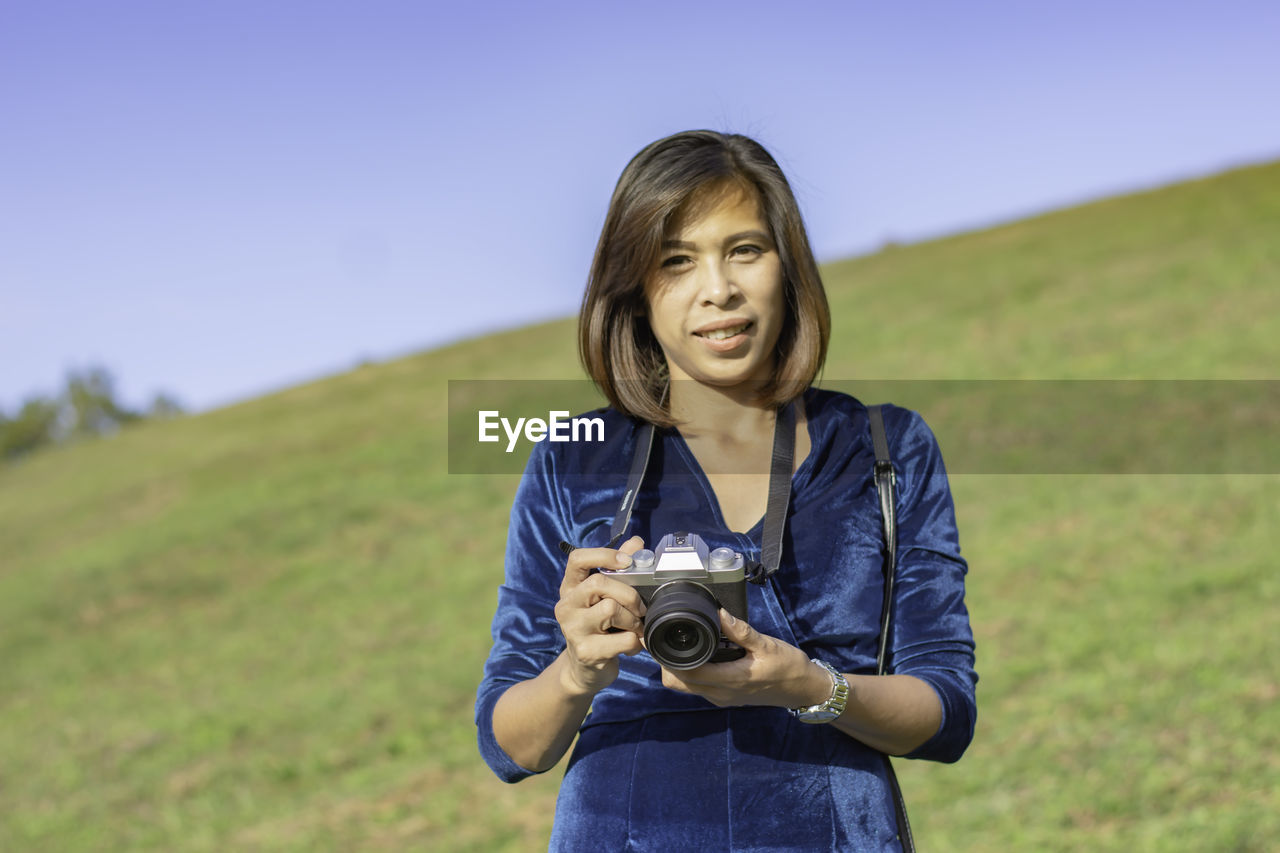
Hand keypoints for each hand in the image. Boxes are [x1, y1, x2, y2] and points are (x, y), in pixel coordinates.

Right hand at [554, 536, 647, 696]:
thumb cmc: (598, 627)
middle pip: (599, 583)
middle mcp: (566, 605)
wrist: (584, 669)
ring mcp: (572, 629)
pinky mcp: (585, 652)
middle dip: (629, 594)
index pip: (578, 559)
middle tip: (640, 608)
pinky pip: (622, 639)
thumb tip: (637, 542)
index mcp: (570, 587)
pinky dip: (635, 642)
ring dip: (633, 620)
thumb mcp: (604, 597)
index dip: (603, 555)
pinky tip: (631, 646)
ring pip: (610, 609)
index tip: (626, 562)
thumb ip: (620, 568)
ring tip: (635, 628)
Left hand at [658, 610, 833, 709]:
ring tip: (681, 643)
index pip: (687, 673)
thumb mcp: (767, 645)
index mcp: (731, 680)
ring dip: (677, 669)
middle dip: (667, 663)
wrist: (804, 689)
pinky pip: (698, 687)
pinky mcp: (726, 696)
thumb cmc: (788, 667)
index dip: (668, 657)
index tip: (658, 638)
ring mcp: (722, 698)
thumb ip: (741, 631)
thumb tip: (719, 613)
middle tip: (666, 638)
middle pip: (679, 684)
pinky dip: (690, 673)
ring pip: (687, 687)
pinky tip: (698, 653)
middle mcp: (721, 693)